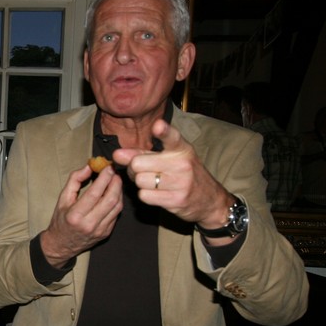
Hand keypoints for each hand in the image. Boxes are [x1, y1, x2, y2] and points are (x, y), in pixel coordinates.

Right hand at [39, 163, 123, 268]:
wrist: (62, 244)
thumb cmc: (61, 220)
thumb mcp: (62, 198)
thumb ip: (75, 180)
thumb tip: (89, 166)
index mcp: (75, 215)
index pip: (94, 193)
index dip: (104, 178)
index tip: (108, 167)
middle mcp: (89, 224)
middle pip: (110, 200)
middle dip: (115, 183)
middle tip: (115, 173)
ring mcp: (100, 230)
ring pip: (117, 207)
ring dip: (118, 191)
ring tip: (115, 181)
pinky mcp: (106, 233)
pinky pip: (116, 214)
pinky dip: (117, 201)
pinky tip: (114, 194)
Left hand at [113, 119, 235, 240]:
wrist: (209, 200)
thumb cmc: (183, 174)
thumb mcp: (168, 158)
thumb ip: (141, 153)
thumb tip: (117, 154)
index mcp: (181, 148)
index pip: (172, 137)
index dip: (163, 131)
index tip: (157, 126)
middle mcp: (182, 164)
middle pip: (138, 163)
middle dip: (134, 169)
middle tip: (144, 171)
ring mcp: (180, 183)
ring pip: (139, 181)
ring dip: (140, 183)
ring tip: (153, 183)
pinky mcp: (176, 200)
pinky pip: (144, 196)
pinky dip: (146, 195)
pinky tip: (158, 194)